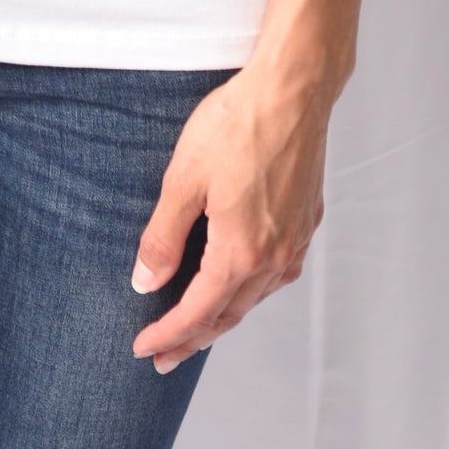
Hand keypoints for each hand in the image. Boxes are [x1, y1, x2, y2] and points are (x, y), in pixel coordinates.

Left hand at [130, 63, 329, 370]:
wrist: (293, 90)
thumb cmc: (237, 125)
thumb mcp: (184, 180)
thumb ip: (163, 236)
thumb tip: (144, 281)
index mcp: (241, 252)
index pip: (197, 312)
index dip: (167, 335)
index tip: (142, 349)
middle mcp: (275, 257)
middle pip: (229, 314)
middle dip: (193, 339)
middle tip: (164, 358)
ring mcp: (296, 240)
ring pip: (256, 297)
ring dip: (224, 316)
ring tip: (197, 326)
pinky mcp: (306, 220)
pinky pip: (276, 272)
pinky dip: (251, 288)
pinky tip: (239, 281)